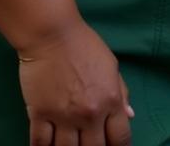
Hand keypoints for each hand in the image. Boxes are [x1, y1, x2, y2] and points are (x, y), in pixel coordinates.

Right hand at [18, 21, 132, 145]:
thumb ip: (121, 93)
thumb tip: (129, 116)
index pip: (121, 138)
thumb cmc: (85, 46)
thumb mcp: (111, 66)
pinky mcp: (39, 115)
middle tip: (91, 144)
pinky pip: (40, 144)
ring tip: (72, 145)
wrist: (53, 35)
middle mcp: (89, 114)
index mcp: (110, 100)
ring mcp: (63, 117)